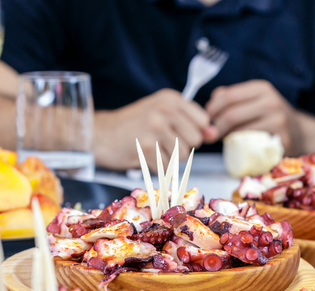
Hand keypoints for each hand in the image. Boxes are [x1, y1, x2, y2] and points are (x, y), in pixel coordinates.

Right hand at [94, 89, 217, 171]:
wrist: (99, 135)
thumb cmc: (131, 127)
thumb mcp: (161, 116)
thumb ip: (189, 123)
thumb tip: (214, 134)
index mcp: (171, 98)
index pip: (202, 121)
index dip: (192, 133)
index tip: (175, 134)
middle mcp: (165, 108)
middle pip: (195, 140)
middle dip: (181, 147)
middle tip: (160, 143)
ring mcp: (155, 126)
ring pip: (182, 154)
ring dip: (168, 159)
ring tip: (151, 149)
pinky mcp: (147, 145)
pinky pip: (166, 166)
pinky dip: (156, 167)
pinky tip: (144, 156)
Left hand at [205, 80, 314, 155]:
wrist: (299, 133)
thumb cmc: (268, 118)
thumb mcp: (252, 101)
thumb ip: (229, 99)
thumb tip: (208, 107)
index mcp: (261, 88)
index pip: (226, 96)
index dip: (211, 110)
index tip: (206, 120)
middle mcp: (271, 101)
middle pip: (230, 115)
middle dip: (215, 128)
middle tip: (211, 136)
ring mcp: (278, 119)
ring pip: (239, 131)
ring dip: (227, 139)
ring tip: (226, 140)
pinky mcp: (281, 139)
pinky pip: (251, 145)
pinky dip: (240, 147)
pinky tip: (239, 147)